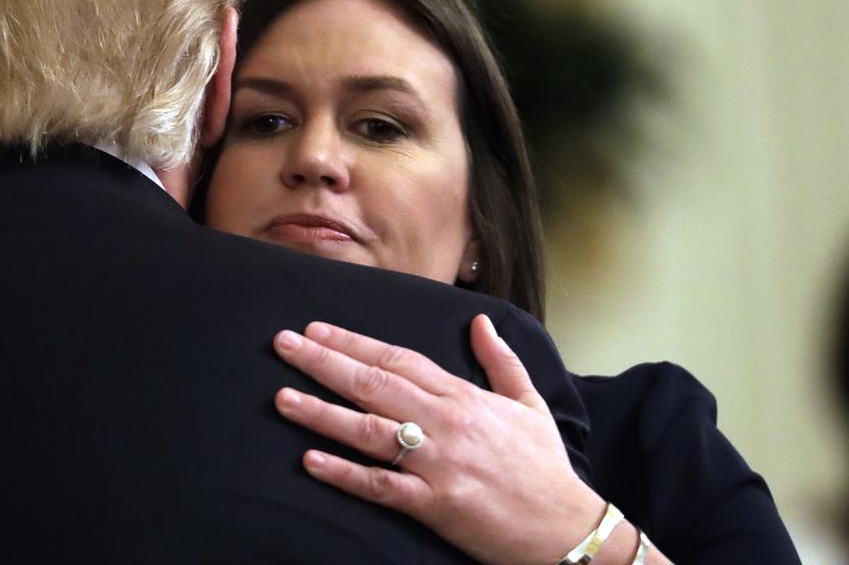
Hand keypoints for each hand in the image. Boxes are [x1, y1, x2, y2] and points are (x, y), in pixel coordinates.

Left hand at [272, 315, 604, 564]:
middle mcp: (446, 423)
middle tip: (282, 345)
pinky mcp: (434, 505)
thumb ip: (500, 361)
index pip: (398, 359)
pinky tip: (310, 461)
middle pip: (374, 385)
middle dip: (323, 363)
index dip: (353, 343)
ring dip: (321, 413)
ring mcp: (438, 464)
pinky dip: (344, 474)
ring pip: (369, 431)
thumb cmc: (544, 467)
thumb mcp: (529, 403)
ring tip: (282, 397)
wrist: (567, 528)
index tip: (316, 329)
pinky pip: (381, 486)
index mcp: (463, 397)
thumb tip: (480, 321)